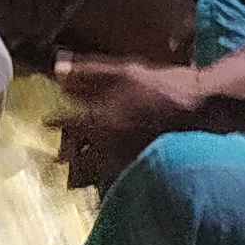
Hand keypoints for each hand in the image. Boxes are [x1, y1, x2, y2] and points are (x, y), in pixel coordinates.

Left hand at [49, 52, 207, 191]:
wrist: (199, 107)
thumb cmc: (160, 84)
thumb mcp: (122, 70)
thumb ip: (87, 72)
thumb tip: (57, 70)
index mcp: (99, 118)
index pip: (67, 125)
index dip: (55, 123)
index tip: (45, 123)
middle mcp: (108, 143)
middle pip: (78, 155)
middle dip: (67, 154)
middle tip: (57, 155)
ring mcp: (125, 157)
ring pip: (95, 169)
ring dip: (83, 168)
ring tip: (74, 170)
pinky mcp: (141, 164)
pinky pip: (116, 174)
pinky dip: (106, 173)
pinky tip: (106, 171)